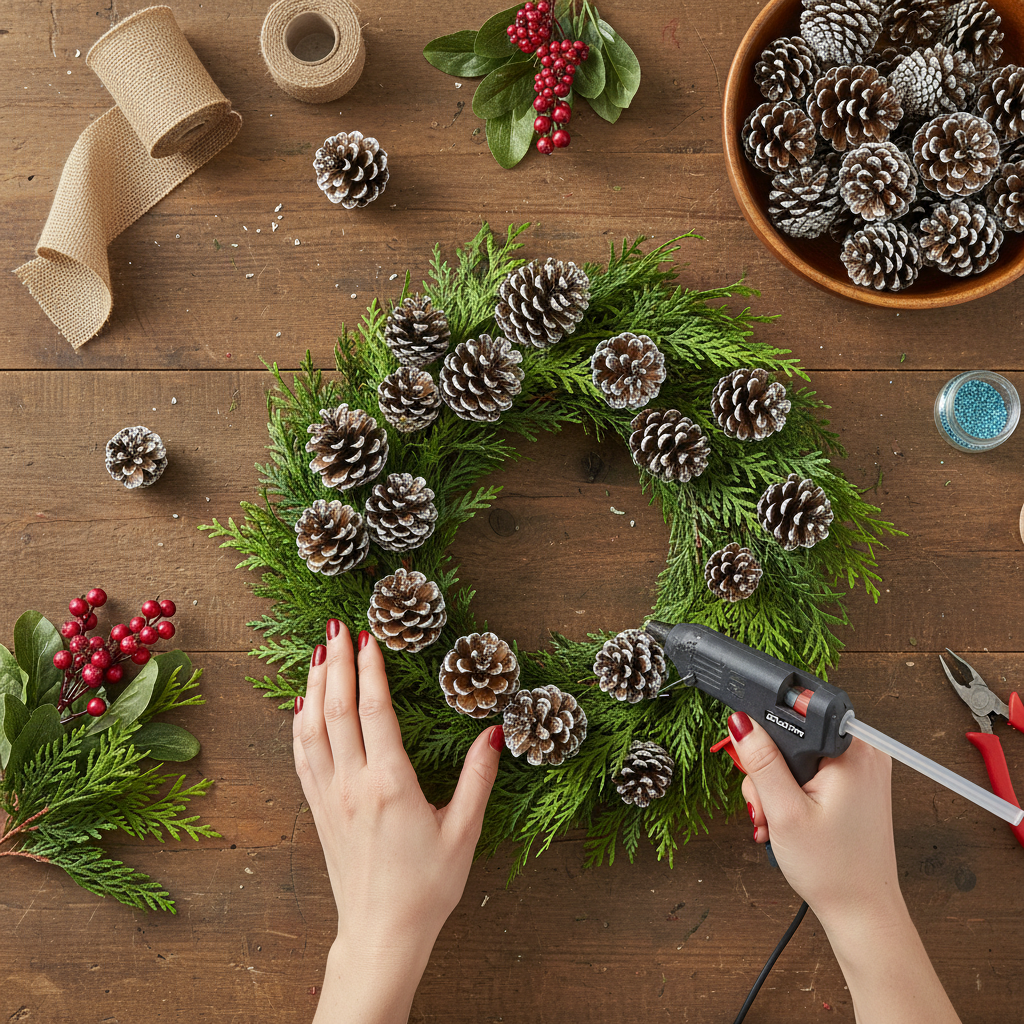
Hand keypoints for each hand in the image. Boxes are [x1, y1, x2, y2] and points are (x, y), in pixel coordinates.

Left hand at [293, 621, 502, 1023]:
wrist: (382, 932)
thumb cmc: (426, 887)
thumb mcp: (464, 831)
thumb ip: (478, 778)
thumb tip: (493, 731)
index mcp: (391, 784)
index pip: (375, 711)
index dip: (371, 669)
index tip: (368, 637)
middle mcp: (354, 783)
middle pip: (338, 709)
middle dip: (337, 663)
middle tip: (336, 627)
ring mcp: (330, 796)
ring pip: (312, 728)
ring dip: (314, 686)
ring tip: (318, 653)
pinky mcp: (319, 810)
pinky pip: (302, 756)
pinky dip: (299, 724)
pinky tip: (302, 705)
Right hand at [729, 711, 897, 927]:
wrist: (861, 912)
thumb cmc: (833, 871)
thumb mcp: (785, 812)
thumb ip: (761, 762)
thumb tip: (742, 722)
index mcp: (853, 751)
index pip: (795, 718)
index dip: (766, 741)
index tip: (755, 768)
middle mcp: (863, 754)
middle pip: (793, 740)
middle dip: (768, 773)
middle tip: (766, 806)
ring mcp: (861, 772)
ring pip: (798, 759)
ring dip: (777, 788)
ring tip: (775, 820)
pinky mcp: (855, 787)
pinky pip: (812, 775)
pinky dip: (793, 794)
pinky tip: (788, 820)